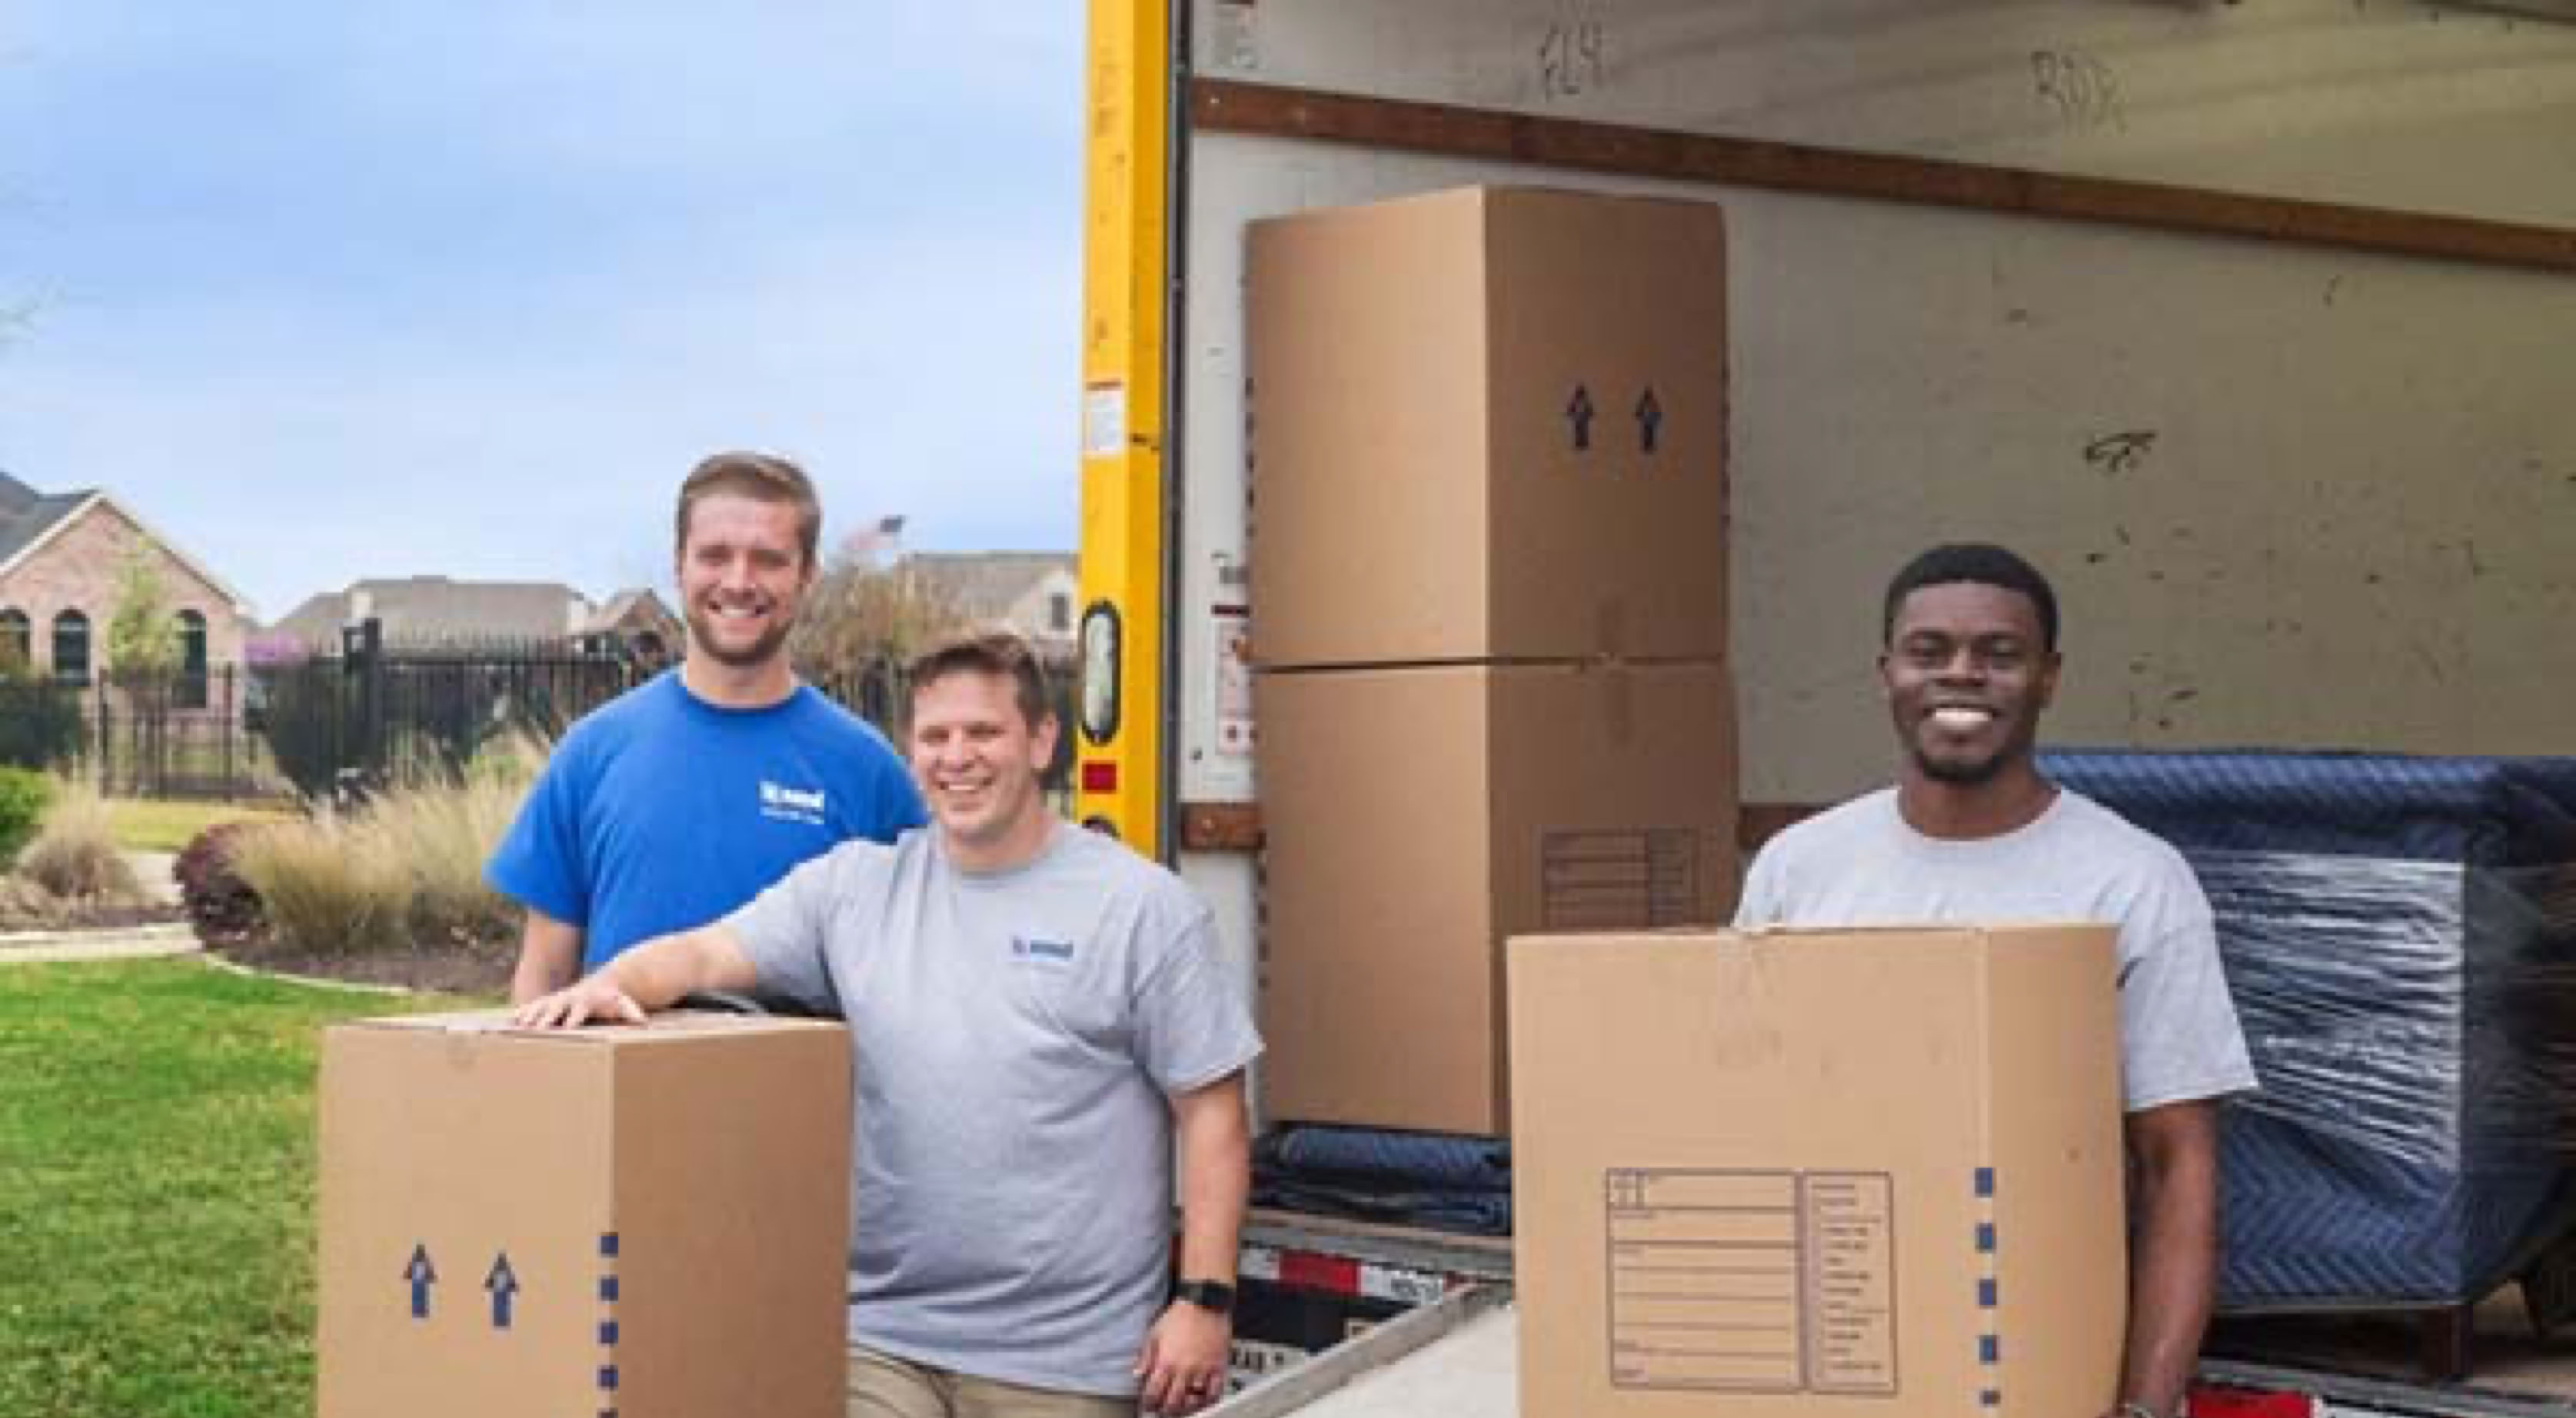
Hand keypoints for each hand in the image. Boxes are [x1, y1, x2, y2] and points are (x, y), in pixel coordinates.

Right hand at [510, 977, 646, 1028]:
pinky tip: (512, 1021)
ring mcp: (558, 998)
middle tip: (537, 1029)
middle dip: (547, 1017)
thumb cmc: (612, 999)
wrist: (603, 983)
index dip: (574, 1018)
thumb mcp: (623, 1004)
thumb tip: (644, 1022)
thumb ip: (631, 1011)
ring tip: (519, 1025)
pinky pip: (534, 1005)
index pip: (580, 1010)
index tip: (567, 1027)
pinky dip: (523, 1012)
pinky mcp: (550, 1001)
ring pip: (541, 1004)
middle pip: (557, 1006)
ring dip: (531, 1014)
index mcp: (587, 1000)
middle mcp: (570, 997)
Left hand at [1134, 1301, 1230, 1414]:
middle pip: (1172, 1402)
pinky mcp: (1219, 1368)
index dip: (1148, 1403)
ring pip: (1193, 1402)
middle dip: (1165, 1410)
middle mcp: (1184, 1371)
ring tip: (1181, 1408)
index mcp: (1165, 1362)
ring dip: (1185, 1408)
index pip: (1153, 1393)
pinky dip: (1208, 1401)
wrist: (1204, 1303)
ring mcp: (1203, 1371)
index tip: (1148, 1405)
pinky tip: (1202, 1401)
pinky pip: (1215, 1393)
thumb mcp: (1154, 1333)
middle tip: (1163, 1411)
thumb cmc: (1177, 1317)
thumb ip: (1145, 1356)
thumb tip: (1136, 1375)